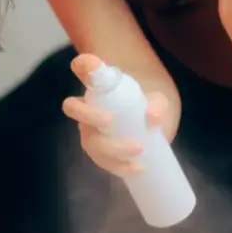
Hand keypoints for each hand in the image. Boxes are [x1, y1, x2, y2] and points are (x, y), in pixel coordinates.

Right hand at [62, 54, 170, 176]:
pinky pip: (102, 161)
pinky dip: (119, 166)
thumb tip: (152, 118)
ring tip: (138, 148)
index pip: (83, 68)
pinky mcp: (99, 153)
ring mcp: (90, 132)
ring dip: (111, 147)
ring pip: (89, 140)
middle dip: (88, 115)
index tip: (90, 64)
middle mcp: (87, 107)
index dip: (83, 65)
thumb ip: (158, 104)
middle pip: (73, 107)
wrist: (152, 127)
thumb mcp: (158, 99)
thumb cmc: (148, 104)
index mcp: (98, 86)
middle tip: (110, 121)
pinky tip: (136, 168)